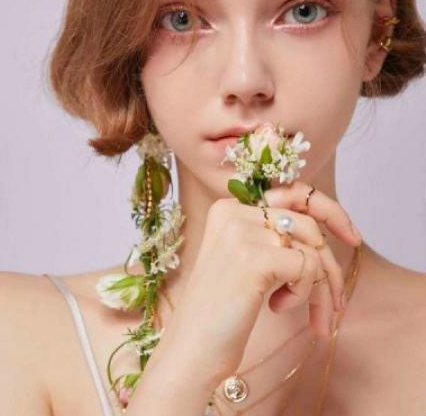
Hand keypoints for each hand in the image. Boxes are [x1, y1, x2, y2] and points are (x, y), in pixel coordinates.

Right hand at [152, 180, 360, 383]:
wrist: (191, 349)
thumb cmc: (219, 311)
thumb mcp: (243, 260)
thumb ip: (272, 237)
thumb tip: (323, 233)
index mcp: (227, 208)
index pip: (293, 194)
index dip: (329, 211)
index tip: (352, 235)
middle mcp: (233, 212)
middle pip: (308, 222)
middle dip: (331, 261)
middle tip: (338, 300)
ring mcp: (242, 233)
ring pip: (312, 247)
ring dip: (322, 286)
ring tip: (311, 315)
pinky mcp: (254, 258)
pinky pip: (307, 266)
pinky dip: (305, 294)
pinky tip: (277, 307)